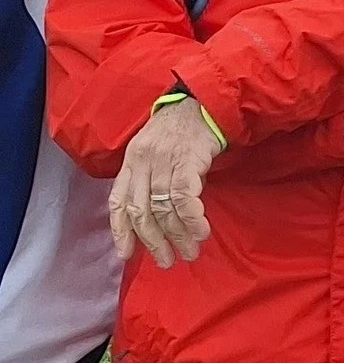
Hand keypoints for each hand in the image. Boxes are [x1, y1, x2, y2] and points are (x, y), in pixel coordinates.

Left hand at [109, 99, 220, 267]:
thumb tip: (154, 215)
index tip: (127, 255)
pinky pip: (184, 198)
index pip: (118, 202)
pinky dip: (192, 219)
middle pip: (141, 211)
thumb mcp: (155, 150)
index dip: (121, 231)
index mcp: (131, 161)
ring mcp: (164, 160)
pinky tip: (201, 232)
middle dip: (153, 241)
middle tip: (166, 261)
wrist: (206, 101)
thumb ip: (150, 177)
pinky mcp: (187, 160)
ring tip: (189, 252)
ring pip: (163, 208)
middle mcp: (142, 162)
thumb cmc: (183, 129)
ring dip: (177, 236)